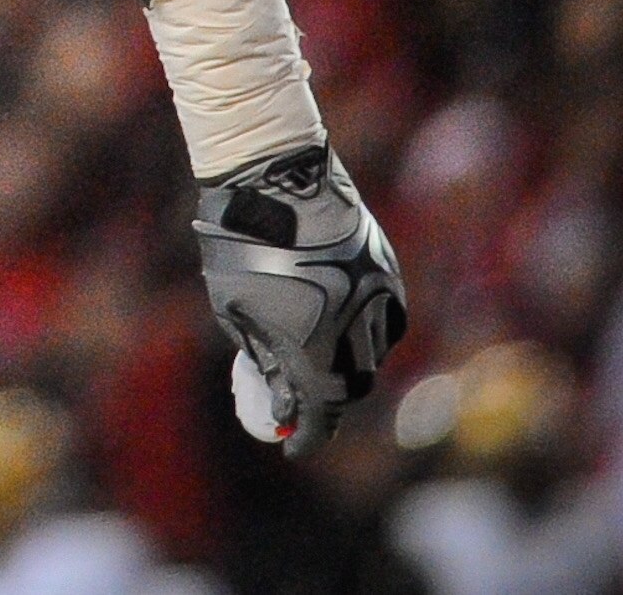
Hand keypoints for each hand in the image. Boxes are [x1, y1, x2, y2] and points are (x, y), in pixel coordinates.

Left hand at [195, 142, 406, 453]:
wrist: (272, 177)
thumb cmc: (239, 243)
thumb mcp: (235, 310)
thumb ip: (262, 358)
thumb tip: (278, 393)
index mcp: (315, 347)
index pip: (320, 412)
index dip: (308, 434)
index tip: (293, 446)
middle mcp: (355, 329)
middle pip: (352, 386)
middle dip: (330, 401)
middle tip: (307, 403)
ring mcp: (377, 298)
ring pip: (375, 352)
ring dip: (351, 366)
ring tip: (323, 363)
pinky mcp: (386, 269)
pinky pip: (387, 317)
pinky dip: (370, 332)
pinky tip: (349, 330)